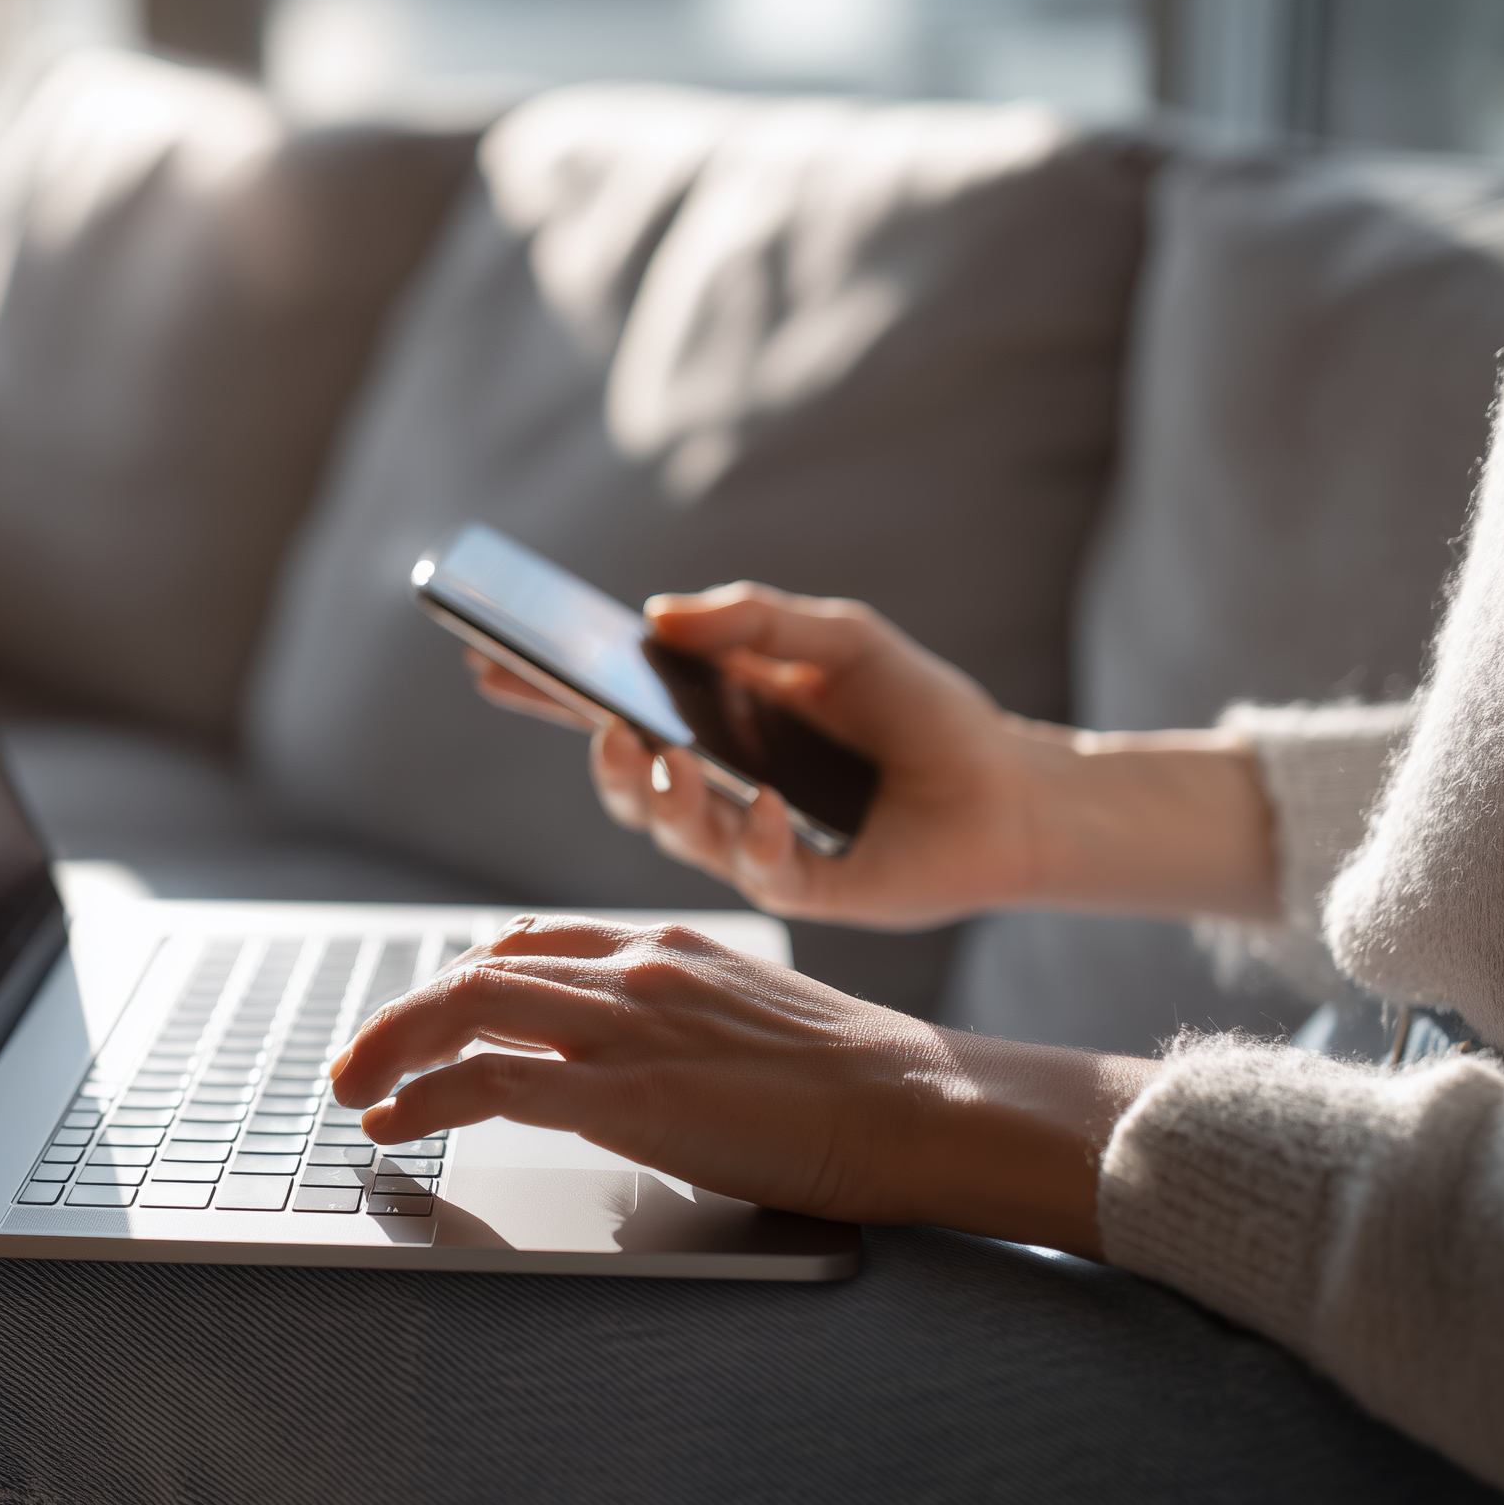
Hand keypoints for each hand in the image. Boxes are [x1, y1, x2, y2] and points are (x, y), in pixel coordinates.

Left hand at [329, 914, 1156, 1253]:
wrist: (920, 1105)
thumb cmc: (860, 1083)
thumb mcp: (756, 1025)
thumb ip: (684, 1028)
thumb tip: (636, 1077)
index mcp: (668, 948)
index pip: (537, 942)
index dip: (467, 975)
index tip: (432, 1009)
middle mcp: (636, 969)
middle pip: (481, 971)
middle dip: (403, 1015)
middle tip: (356, 1059)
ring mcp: (628, 1024)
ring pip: (469, 1008)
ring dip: (393, 1049)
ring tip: (354, 1091)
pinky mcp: (627, 1092)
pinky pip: (493, 1081)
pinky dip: (428, 1100)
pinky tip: (398, 1128)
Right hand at [467, 588, 1278, 927]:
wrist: (1016, 790)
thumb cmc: (923, 712)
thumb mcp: (840, 637)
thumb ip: (756, 618)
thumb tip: (659, 614)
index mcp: (715, 727)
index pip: (612, 708)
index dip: (548, 692)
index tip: (488, 663)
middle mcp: (720, 792)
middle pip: (628, 784)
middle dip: (599, 756)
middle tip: (597, 720)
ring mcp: (756, 846)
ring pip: (677, 835)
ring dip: (662, 797)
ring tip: (667, 754)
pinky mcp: (809, 890)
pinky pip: (760, 872)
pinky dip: (755, 836)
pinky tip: (770, 804)